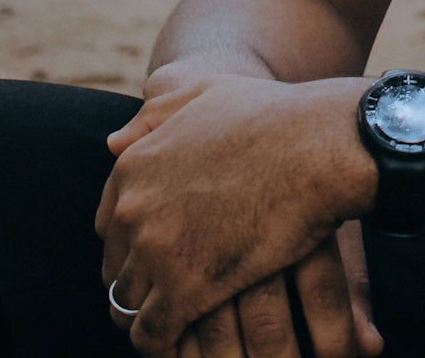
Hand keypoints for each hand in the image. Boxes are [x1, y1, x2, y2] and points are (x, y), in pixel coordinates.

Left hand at [96, 69, 375, 356]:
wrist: (317, 145)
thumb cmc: (273, 115)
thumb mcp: (203, 91)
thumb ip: (156, 111)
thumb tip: (113, 140)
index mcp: (132, 167)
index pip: (107, 225)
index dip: (131, 246)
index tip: (153, 259)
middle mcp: (132, 210)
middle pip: (116, 269)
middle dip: (137, 287)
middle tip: (165, 301)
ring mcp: (156, 251)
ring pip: (128, 306)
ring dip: (150, 319)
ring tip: (178, 332)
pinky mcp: (185, 289)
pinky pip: (153, 334)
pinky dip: (164, 345)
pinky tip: (185, 346)